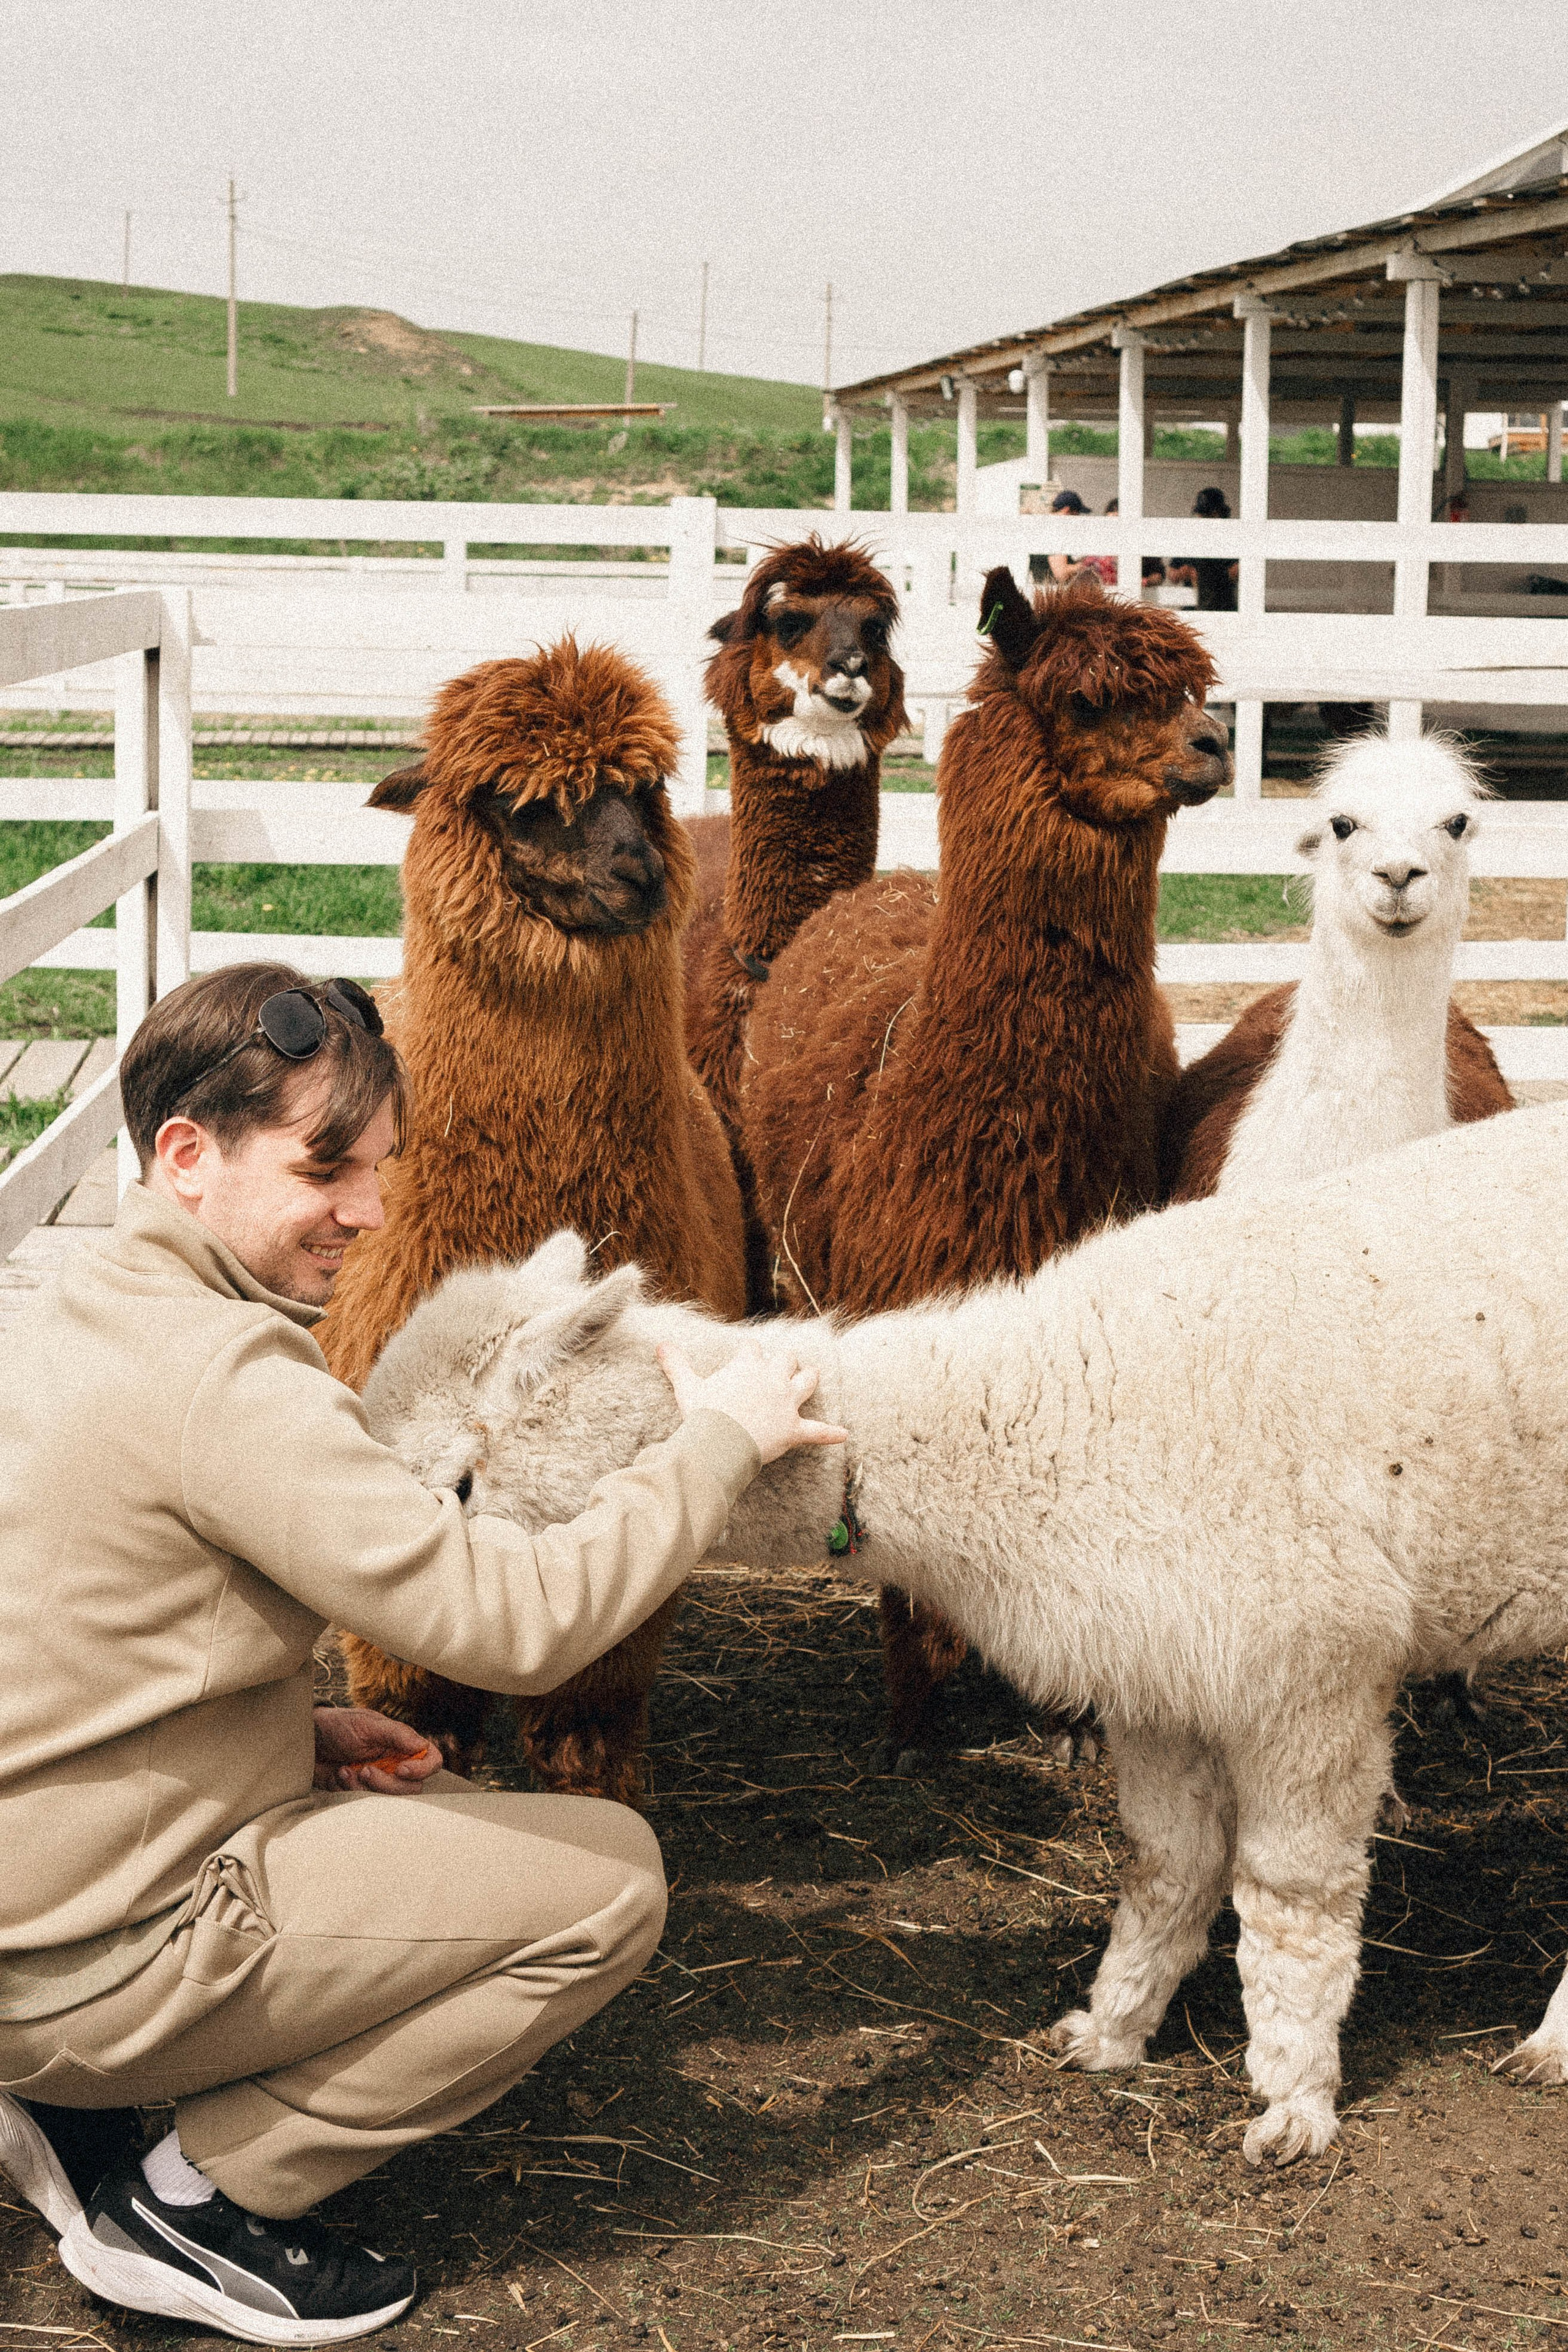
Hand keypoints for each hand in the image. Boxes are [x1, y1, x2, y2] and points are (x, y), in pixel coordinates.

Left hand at [312, 1706, 443, 1794]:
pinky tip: (338, 1775)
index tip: (401, 1769)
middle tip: (365, 1771)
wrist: (306, 1739)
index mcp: (402, 1745)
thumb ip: (397, 1735)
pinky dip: (350, 1790)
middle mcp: (394, 1763)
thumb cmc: (339, 1725)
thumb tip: (423, 1746)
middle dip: (387, 1784)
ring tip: (345, 1769)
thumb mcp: (368, 1725)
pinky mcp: (359, 1791)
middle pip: (411, 1787)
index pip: (431, 1761)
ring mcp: (378, 1779)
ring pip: (387, 1799)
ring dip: (365, 1788)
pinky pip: (364, 1803)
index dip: (423, 1770)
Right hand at [657, 1339, 846, 1466]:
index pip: (753, 1349)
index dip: (751, 1352)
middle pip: (786, 1359)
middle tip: (782, 1364)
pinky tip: (844, 1434)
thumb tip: (660, 1344)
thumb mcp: (686, 1386)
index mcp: (748, 1366)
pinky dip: (831, 1433)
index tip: (748, 1354)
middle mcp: (772, 1378)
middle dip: (785, 1361)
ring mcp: (786, 1403)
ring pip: (807, 1382)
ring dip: (810, 1379)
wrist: (719, 1443)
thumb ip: (676, 1364)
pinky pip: (818, 1431)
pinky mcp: (794, 1429)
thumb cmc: (703, 1413)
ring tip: (812, 1376)